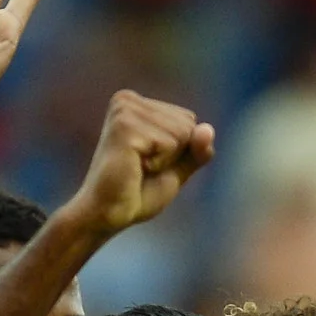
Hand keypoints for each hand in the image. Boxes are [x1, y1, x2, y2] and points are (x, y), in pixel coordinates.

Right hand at [70, 90, 215, 234]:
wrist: (107, 215)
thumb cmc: (137, 193)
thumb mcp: (177, 168)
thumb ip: (197, 149)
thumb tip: (208, 129)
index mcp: (136, 103)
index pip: (188, 120)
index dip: (178, 151)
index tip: (149, 162)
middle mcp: (127, 100)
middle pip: (187, 124)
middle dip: (174, 155)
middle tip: (142, 168)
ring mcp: (124, 111)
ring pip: (181, 133)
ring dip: (165, 161)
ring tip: (137, 168)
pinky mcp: (124, 126)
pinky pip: (170, 144)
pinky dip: (159, 164)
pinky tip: (135, 168)